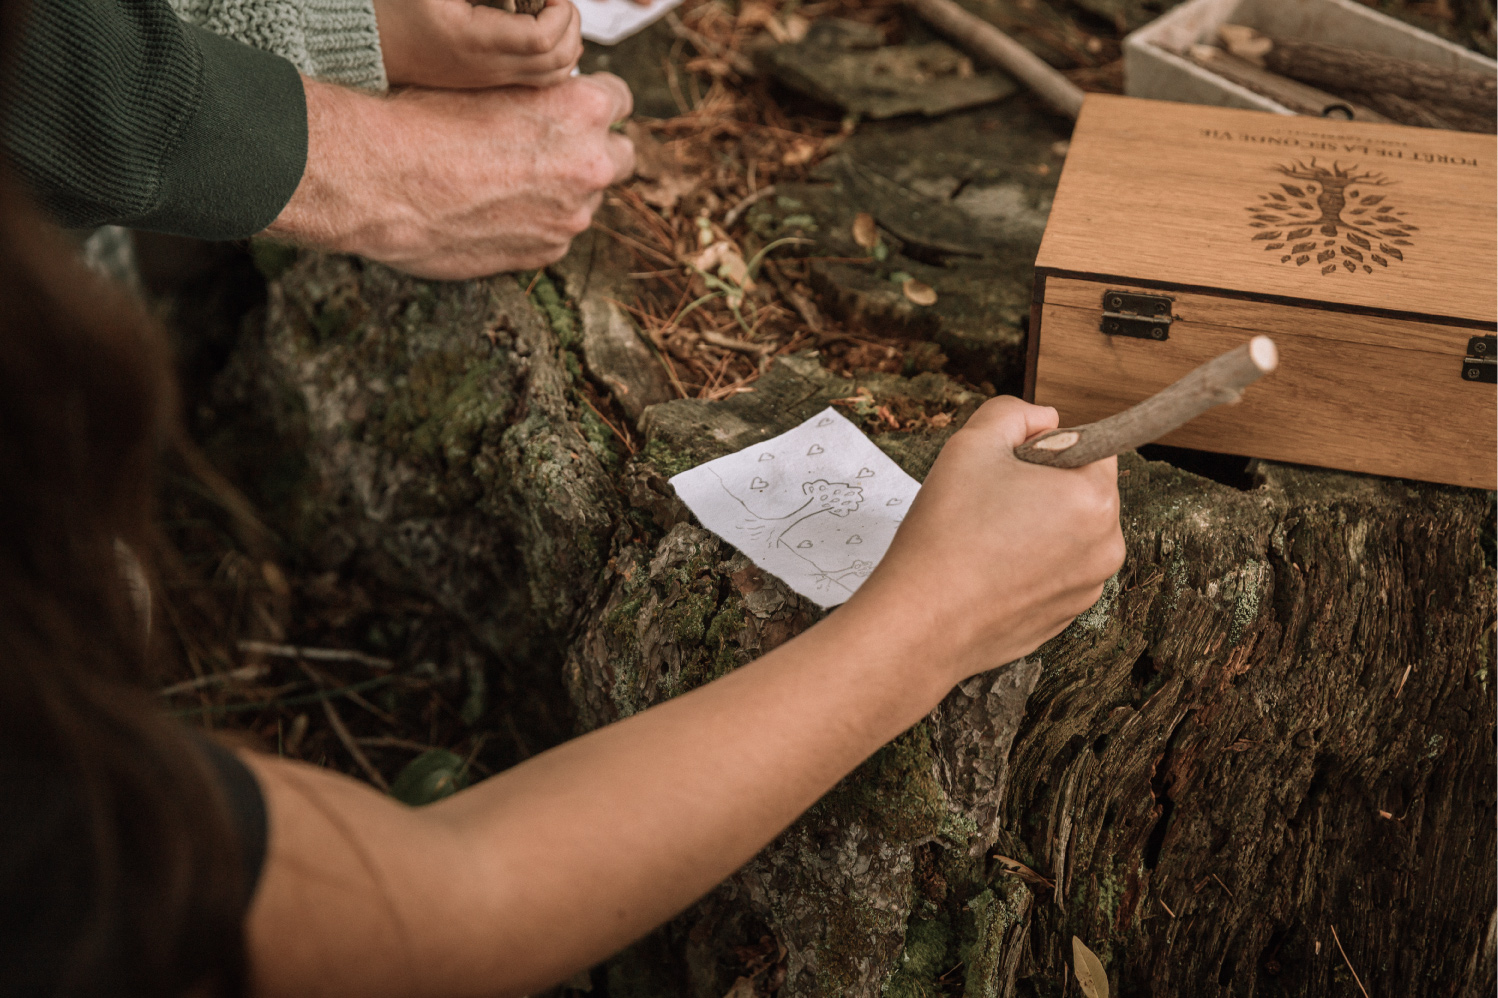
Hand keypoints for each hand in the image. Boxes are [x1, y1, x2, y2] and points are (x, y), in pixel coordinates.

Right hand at [264, 73, 635, 278]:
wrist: (382, 180)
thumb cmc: (424, 119)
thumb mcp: (491, 81)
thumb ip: (539, 95)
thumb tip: (551, 98)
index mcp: (583, 109)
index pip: (619, 100)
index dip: (593, 104)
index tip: (574, 111)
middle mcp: (590, 165)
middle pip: (621, 156)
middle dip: (594, 152)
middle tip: (553, 151)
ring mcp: (571, 216)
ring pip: (586, 201)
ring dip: (562, 194)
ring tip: (507, 186)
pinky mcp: (546, 253)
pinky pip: (555, 235)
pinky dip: (535, 226)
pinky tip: (494, 214)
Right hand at [374, 0, 582, 88]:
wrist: (374, 43)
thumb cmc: (397, 6)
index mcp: (474, 41)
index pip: (542, 39)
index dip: (560, 11)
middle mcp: (489, 67)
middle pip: (559, 59)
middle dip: (570, 24)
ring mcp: (493, 78)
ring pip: (556, 74)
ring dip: (568, 41)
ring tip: (555, 12)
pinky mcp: (492, 80)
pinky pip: (542, 78)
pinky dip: (557, 55)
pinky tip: (546, 30)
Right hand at [847, 396, 1124, 684]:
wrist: (922, 621)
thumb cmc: (947, 531)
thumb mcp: (971, 444)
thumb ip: (1014, 414)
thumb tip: (1046, 419)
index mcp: (1094, 498)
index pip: (1092, 448)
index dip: (1046, 449)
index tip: (1007, 468)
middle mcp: (1106, 547)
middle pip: (1083, 494)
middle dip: (1044, 489)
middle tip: (987, 502)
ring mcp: (1087, 588)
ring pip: (1069, 537)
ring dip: (1037, 529)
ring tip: (984, 540)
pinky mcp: (1064, 618)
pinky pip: (1054, 575)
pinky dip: (1029, 567)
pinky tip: (987, 572)